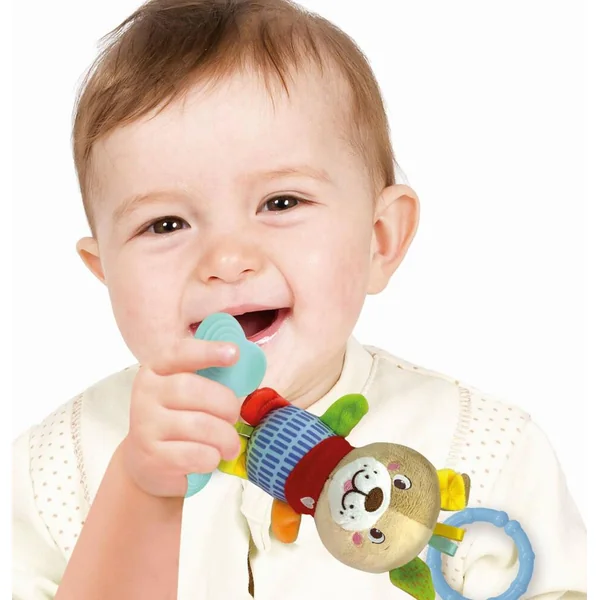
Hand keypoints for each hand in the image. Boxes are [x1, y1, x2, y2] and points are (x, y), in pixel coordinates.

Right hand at [121, 339, 241, 496]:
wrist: (147, 463)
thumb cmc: (178, 420)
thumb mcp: (187, 394)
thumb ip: (209, 377)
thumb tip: (244, 366)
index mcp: (156, 369)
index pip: (180, 353)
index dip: (208, 351)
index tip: (234, 353)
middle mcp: (145, 393)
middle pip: (192, 389)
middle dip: (225, 404)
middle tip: (235, 417)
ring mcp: (145, 425)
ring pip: (199, 425)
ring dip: (225, 437)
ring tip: (230, 445)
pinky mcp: (152, 457)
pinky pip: (196, 454)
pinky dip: (213, 457)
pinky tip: (211, 457)